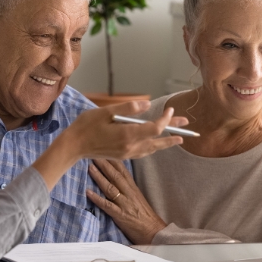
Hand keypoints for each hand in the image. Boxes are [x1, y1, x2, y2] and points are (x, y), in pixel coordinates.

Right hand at [68, 101, 188, 160]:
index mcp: (127, 135)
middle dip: (173, 131)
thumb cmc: (86, 126)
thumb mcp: (105, 112)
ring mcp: (127, 153)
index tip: (170, 109)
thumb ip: (128, 108)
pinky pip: (144, 152)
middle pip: (158, 140)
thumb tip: (147, 105)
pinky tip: (157, 144)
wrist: (73, 146)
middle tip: (187, 126)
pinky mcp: (123, 156)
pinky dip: (154, 147)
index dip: (165, 119)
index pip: (155, 128)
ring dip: (166, 142)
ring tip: (178, 138)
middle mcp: (130, 147)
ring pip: (153, 148)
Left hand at [87, 158, 166, 244]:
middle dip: (104, 163)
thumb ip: (127, 186)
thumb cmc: (145, 215)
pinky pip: (107, 205)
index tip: (104, 148)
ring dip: (99, 177)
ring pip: (110, 187)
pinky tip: (88, 192)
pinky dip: (97, 198)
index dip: (113, 159)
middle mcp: (129, 193)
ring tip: (90, 167)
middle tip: (94, 152)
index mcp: (133, 188)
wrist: (154, 232)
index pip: (122, 170)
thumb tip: (116, 176)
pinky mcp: (120, 215)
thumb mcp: (138, 196)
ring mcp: (124, 204)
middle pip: (115, 175)